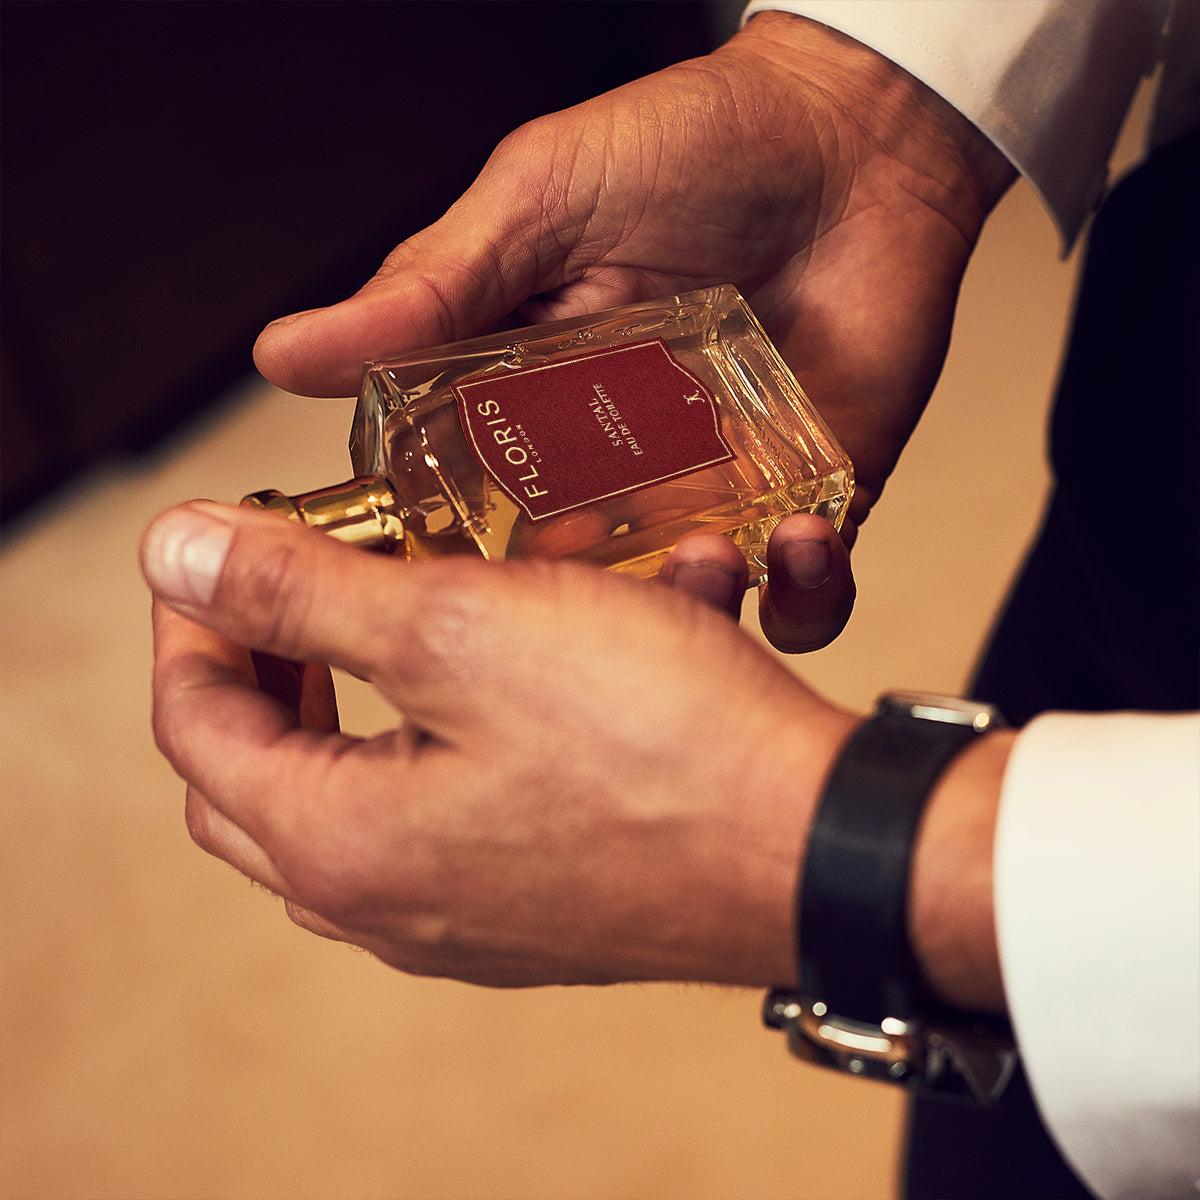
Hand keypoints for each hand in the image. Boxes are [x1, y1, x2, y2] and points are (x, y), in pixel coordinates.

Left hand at [142, 500, 857, 986]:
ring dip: (357, 699)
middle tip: (293, 589)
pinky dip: (454, 733)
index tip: (226, 543)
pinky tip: (520, 673)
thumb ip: (301, 594)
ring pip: (357, 795)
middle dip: (262, 667)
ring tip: (397, 617)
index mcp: (341, 842)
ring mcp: (465, 919)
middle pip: (259, 776)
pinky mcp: (537, 906)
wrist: (819, 843)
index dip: (196, 616)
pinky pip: (452, 814)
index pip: (197, 722)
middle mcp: (391, 904)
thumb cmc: (655, 737)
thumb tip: (171, 555)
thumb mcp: (461, 628)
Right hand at [254, 12, 1013, 658]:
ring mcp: (710, 495)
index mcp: (529, 411)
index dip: (448, 574)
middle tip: (590, 586)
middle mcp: (613, 470)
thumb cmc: (691, 147)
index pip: (463, 521)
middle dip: (576, 619)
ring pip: (680, 612)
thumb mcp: (537, 205)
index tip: (442, 598)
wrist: (855, 137)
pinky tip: (797, 539)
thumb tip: (286, 355)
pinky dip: (803, 594)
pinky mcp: (803, 502)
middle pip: (572, 594)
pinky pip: (801, 595)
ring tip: (713, 553)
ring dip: (693, 612)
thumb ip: (430, 289)